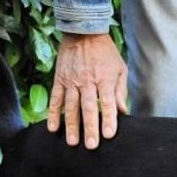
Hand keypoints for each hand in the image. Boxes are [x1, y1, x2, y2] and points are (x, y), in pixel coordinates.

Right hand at [47, 33, 127, 148]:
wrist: (83, 31)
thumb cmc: (105, 52)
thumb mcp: (119, 68)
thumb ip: (120, 91)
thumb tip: (124, 112)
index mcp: (104, 79)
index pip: (107, 103)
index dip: (108, 119)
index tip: (108, 135)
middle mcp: (87, 81)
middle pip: (88, 108)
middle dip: (90, 128)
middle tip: (91, 146)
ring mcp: (71, 81)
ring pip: (71, 106)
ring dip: (71, 126)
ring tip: (72, 143)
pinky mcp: (59, 79)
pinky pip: (56, 99)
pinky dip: (53, 113)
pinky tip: (52, 128)